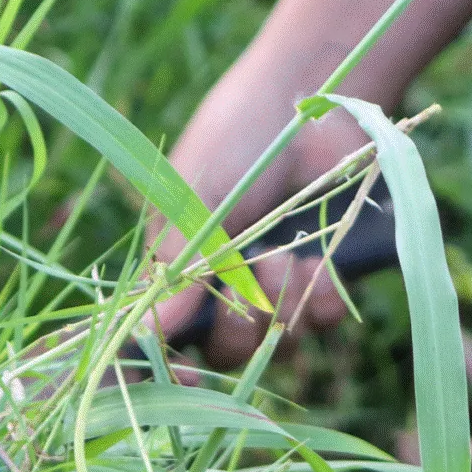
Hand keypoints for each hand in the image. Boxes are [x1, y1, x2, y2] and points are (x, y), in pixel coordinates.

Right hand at [150, 48, 378, 368]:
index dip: (171, 361)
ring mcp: (275, 280)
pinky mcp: (323, 273)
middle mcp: (224, 280)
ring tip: (284, 255)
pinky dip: (320, 299)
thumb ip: (177, 263)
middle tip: (246, 283)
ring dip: (280, 303)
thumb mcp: (196, 195)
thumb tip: (147, 330)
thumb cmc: (237, 134)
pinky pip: (321, 321)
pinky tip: (318, 265)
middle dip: (237, 326)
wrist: (311, 100)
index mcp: (180, 262)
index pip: (165, 333)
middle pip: (223, 350)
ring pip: (275, 340)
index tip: (184, 371)